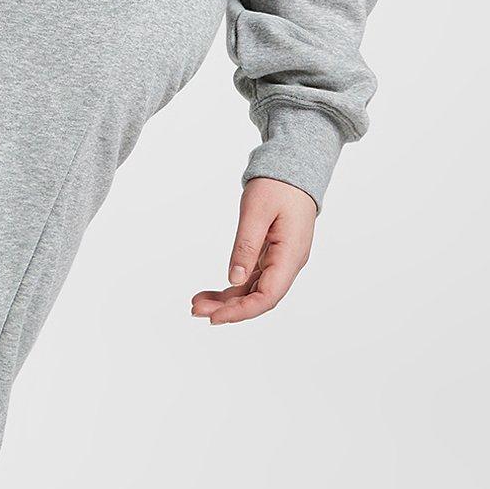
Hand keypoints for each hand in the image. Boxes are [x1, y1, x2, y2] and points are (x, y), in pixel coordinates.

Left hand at [191, 176, 317, 326]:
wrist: (293, 171)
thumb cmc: (277, 186)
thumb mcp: (256, 212)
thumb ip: (246, 247)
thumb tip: (234, 280)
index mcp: (291, 255)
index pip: (268, 296)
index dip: (241, 311)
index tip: (214, 317)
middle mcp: (289, 263)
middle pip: (260, 298)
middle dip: (229, 309)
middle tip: (196, 310)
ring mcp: (281, 261)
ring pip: (254, 291)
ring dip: (227, 301)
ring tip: (198, 304)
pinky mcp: (272, 257)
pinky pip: (252, 279)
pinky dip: (232, 288)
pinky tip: (212, 293)